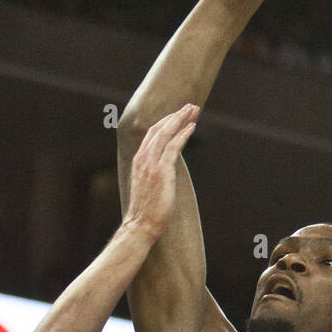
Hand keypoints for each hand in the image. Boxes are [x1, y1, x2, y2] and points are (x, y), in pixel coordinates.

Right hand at [123, 104, 198, 238]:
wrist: (140, 225)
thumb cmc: (145, 211)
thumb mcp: (147, 187)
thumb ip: (154, 174)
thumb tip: (166, 171)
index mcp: (138, 161)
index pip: (152, 134)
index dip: (166, 122)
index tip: (178, 116)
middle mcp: (142, 158)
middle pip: (159, 128)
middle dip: (175, 115)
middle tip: (190, 107)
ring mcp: (151, 164)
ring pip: (166, 133)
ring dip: (180, 119)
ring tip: (193, 110)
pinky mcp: (162, 171)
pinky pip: (173, 146)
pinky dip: (183, 134)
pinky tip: (192, 127)